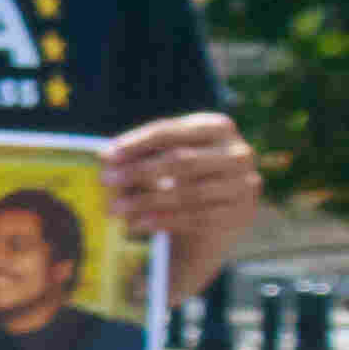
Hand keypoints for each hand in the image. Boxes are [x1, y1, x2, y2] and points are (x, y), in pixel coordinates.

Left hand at [100, 112, 261, 262]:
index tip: (106, 156)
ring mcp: (243, 184)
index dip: (136, 143)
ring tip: (115, 208)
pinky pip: (197, 218)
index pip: (170, 131)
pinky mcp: (240, 213)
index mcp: (217, 126)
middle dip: (139, 171)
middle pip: (182, 161)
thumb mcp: (169, 154)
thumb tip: (105, 157)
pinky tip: (137, 223)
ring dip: (146, 201)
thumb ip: (142, 153)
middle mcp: (237, 152)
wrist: (219, 209)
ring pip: (189, 193)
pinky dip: (164, 220)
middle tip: (106, 181)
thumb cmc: (185, 173)